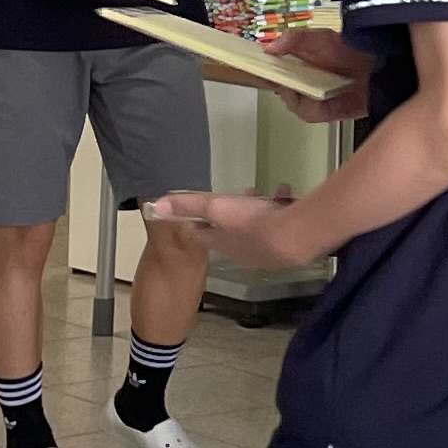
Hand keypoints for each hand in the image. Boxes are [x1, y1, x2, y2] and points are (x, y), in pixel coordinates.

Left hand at [153, 186, 311, 266]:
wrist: (292, 238)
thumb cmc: (250, 223)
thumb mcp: (215, 207)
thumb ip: (188, 205)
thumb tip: (155, 206)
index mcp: (221, 243)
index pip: (203, 233)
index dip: (201, 220)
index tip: (203, 207)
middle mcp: (240, 252)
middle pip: (231, 231)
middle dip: (233, 213)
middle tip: (239, 197)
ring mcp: (264, 251)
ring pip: (256, 228)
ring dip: (258, 209)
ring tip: (263, 195)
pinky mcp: (285, 247)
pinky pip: (277, 225)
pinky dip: (278, 210)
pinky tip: (285, 197)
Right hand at [258, 24, 371, 122]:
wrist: (379, 63)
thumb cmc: (350, 48)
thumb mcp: (319, 37)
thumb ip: (293, 39)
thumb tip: (269, 48)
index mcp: (297, 64)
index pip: (273, 71)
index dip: (265, 71)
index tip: (258, 69)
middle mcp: (304, 82)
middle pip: (282, 90)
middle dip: (282, 86)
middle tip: (288, 79)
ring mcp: (315, 98)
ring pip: (295, 104)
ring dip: (299, 98)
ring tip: (312, 87)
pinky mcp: (328, 112)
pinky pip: (312, 114)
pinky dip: (315, 108)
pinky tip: (324, 98)